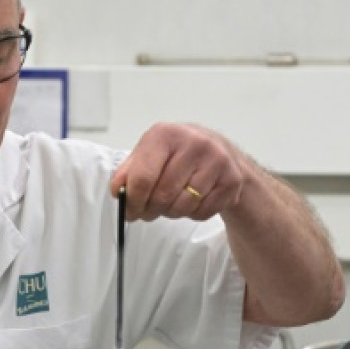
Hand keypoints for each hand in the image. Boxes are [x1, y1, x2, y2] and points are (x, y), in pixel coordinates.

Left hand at [109, 123, 251, 221]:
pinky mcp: (231, 180)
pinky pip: (202, 212)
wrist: (219, 151)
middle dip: (150, 210)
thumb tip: (118, 191)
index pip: (142, 178)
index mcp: (166, 134)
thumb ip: (129, 172)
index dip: (133, 201)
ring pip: (182, 207)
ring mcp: (216, 161)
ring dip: (171, 213)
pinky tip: (193, 199)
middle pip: (162, 196)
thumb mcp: (149, 154)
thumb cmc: (177, 154)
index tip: (129, 211)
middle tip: (148, 211)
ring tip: (172, 201)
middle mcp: (193, 143)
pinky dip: (192, 214)